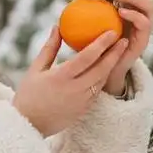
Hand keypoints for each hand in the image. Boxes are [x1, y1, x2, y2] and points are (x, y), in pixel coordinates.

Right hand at [13, 27, 129, 137]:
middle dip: (115, 53)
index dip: (101, 43)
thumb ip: (49, 48)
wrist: (29, 125)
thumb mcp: (35, 69)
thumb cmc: (28, 94)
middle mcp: (74, 90)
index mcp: (61, 77)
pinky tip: (106, 68)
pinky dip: (103, 78)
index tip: (111, 32)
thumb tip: (58, 27)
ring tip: (118, 52)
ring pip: (102, 80)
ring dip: (112, 66)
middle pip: (101, 69)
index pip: (87, 57)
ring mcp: (81, 101)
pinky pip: (97, 91)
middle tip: (123, 39)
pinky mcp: (84, 109)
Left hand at [103, 0, 152, 95]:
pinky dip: (133, 14)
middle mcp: (142, 14)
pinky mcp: (145, 39)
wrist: (106, 70)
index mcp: (132, 7)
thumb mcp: (94, 23)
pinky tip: (120, 11)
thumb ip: (93, 9)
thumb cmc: (97, 44)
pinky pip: (144, 23)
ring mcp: (145, 27)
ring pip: (149, 5)